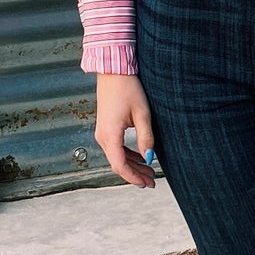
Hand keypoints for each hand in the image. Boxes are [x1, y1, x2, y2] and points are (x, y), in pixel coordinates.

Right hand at [94, 72, 156, 187]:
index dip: (133, 177)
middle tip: (152, 182)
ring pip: (116, 157)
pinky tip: (140, 157)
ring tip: (149, 172)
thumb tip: (149, 158)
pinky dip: (127, 156)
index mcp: (110, 135)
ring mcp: (102, 132)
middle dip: (135, 175)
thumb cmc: (128, 88)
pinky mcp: (105, 127)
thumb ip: (145, 138)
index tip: (146, 183)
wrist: (114, 71)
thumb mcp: (142, 114)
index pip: (120, 165)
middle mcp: (102, 136)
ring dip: (132, 166)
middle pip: (118, 164)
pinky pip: (115, 148)